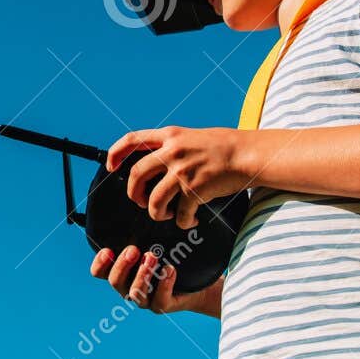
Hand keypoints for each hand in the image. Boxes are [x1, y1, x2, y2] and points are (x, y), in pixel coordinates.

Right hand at [90, 245, 221, 315]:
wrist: (197, 282)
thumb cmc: (170, 257)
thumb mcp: (154, 244)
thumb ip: (141, 234)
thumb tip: (136, 209)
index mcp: (122, 273)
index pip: (100, 273)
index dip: (100, 263)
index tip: (108, 250)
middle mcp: (129, 287)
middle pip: (115, 281)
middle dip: (122, 265)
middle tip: (133, 250)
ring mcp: (145, 299)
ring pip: (135, 293)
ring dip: (142, 274)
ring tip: (152, 256)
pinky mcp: (163, 305)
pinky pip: (159, 301)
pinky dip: (164, 284)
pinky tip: (170, 269)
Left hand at [106, 126, 255, 228]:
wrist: (248, 154)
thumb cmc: (223, 147)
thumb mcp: (192, 137)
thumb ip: (171, 146)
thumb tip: (152, 163)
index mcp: (170, 136)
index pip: (132, 139)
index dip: (116, 153)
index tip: (111, 167)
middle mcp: (172, 151)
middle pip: (136, 175)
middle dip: (134, 194)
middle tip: (140, 201)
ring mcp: (183, 170)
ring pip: (154, 200)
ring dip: (156, 212)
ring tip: (165, 215)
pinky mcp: (195, 189)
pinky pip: (180, 214)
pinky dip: (184, 222)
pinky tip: (191, 221)